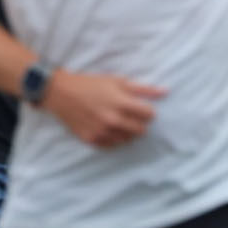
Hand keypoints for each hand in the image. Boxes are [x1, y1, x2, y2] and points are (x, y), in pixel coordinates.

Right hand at [45, 69, 165, 147]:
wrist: (61, 93)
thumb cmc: (91, 84)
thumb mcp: (117, 81)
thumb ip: (143, 89)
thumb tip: (166, 92)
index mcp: (121, 103)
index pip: (149, 115)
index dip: (147, 111)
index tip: (140, 108)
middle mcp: (113, 120)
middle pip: (141, 131)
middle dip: (139, 123)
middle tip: (130, 116)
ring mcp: (102, 132)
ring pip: (127, 140)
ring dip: (127, 133)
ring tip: (119, 122)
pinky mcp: (91, 140)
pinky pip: (111, 146)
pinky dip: (114, 139)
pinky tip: (109, 129)